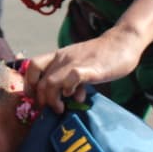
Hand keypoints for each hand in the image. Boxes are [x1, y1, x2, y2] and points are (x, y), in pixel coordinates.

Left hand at [25, 31, 145, 113]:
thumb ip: (74, 80)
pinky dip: (69, 89)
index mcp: (59, 56)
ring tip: (61, 109)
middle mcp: (62, 58)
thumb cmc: (102, 55)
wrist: (122, 42)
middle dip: (41, 100)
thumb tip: (72, 98)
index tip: (37, 99)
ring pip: (51, 82)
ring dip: (52, 100)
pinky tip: (76, 96)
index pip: (33, 67)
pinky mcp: (90, 68)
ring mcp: (75, 62)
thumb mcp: (82, 65)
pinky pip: (72, 78)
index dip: (30, 84)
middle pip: (40, 81)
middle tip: (50, 109)